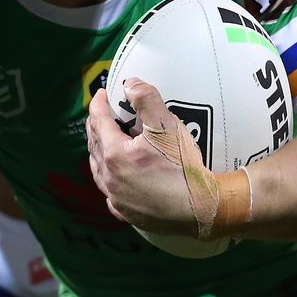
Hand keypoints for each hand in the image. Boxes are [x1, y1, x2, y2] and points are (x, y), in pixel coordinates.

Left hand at [86, 80, 198, 235]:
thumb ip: (146, 99)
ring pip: (99, 170)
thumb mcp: (167, 125)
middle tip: (104, 113)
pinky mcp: (127, 213)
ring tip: (106, 140)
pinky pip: (110, 192)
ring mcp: (117, 198)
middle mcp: (110, 177)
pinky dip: (109, 178)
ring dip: (99, 151)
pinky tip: (117, 176)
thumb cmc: (184, 167)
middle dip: (97, 125)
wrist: (201, 208)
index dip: (98, 104)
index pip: (98, 121)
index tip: (103, 93)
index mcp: (114, 154)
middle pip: (94, 145)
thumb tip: (129, 84)